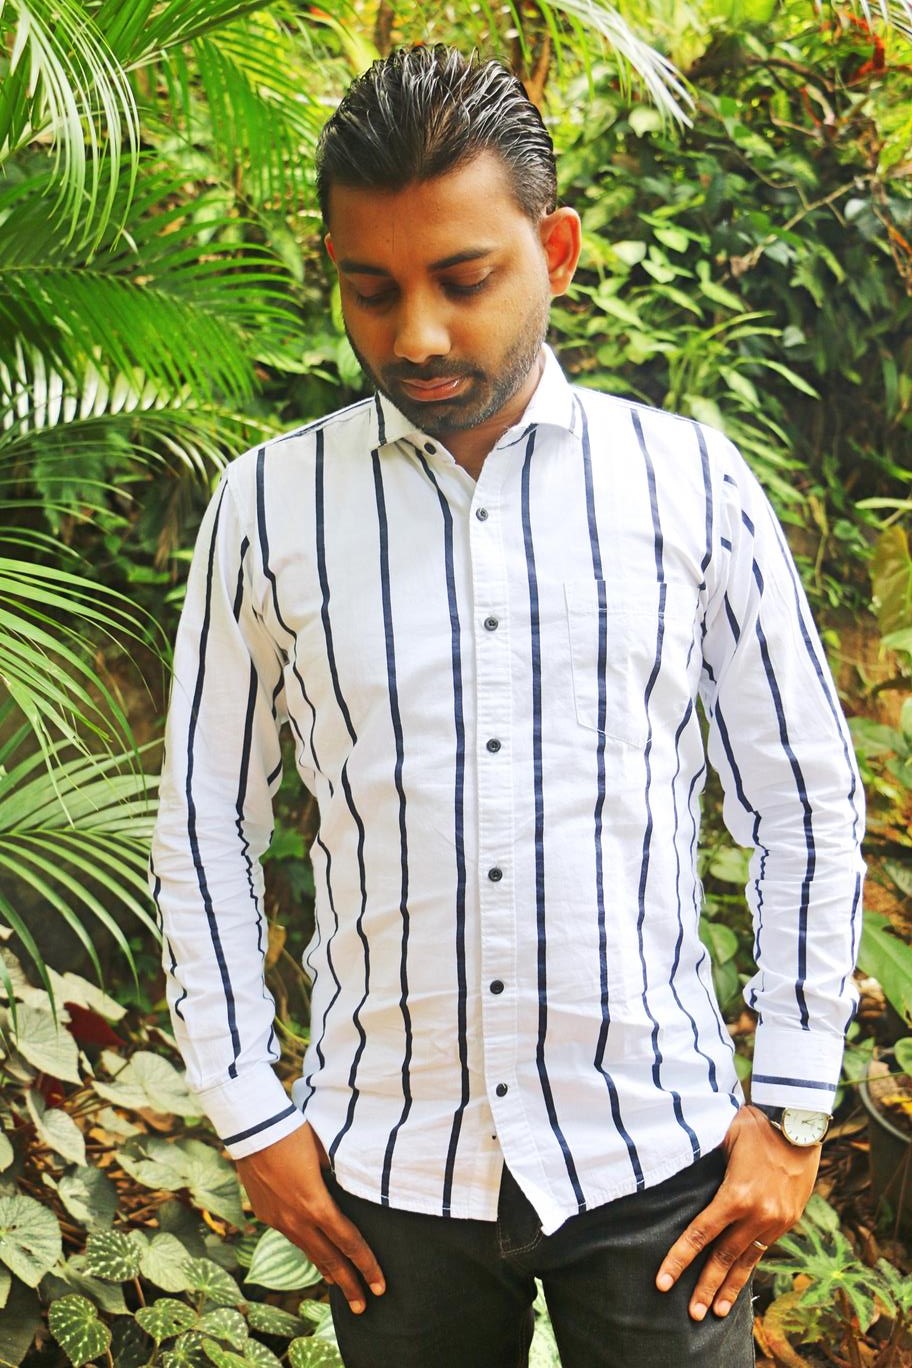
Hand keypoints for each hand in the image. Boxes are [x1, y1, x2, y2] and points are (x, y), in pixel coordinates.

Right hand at [236, 1122, 385, 1313]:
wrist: (252, 1128)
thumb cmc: (295, 1133)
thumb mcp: (326, 1153)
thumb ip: (340, 1177)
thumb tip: (353, 1190)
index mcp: (316, 1205)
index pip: (349, 1243)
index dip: (367, 1266)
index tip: (379, 1287)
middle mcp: (297, 1220)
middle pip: (328, 1260)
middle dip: (348, 1285)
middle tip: (362, 1307)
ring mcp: (278, 1220)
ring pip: (307, 1252)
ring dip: (325, 1271)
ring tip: (339, 1287)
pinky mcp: (265, 1214)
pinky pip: (291, 1237)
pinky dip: (306, 1249)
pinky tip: (312, 1254)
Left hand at [655, 1104, 819, 1320]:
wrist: (800, 1124)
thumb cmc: (755, 1124)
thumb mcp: (724, 1136)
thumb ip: (705, 1160)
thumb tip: (677, 1166)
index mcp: (736, 1195)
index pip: (699, 1235)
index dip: (679, 1260)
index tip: (663, 1282)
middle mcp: (756, 1214)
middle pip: (723, 1258)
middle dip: (704, 1287)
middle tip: (691, 1315)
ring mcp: (774, 1220)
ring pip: (746, 1261)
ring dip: (729, 1289)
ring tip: (715, 1312)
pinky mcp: (787, 1220)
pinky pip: (762, 1250)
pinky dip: (748, 1268)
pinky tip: (738, 1283)